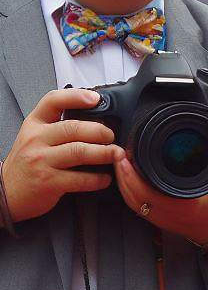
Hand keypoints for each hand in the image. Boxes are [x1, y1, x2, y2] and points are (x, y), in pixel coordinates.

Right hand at [2, 88, 123, 222]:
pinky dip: (97, 179)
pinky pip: (79, 178)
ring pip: (80, 151)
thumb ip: (59, 124)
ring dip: (104, 153)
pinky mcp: (47, 182)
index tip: (96, 99)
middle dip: (100, 131)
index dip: (76, 96)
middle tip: (112, 136)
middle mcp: (35, 140)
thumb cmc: (27, 162)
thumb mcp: (35, 136)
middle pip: (74, 128)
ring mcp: (40, 161)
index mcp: (34, 124)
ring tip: (116, 154)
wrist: (5, 193)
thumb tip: (95, 114)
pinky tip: (104, 178)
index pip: (53, 101)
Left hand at [114, 152, 207, 248]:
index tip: (130, 157)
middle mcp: (167, 213)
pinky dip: (128, 190)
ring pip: (132, 202)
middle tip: (119, 155)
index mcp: (183, 205)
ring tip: (120, 162)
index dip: (134, 176)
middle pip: (135, 196)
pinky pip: (136, 205)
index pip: (150, 192)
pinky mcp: (157, 219)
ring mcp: (159, 218)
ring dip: (123, 182)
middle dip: (124, 175)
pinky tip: (126, 178)